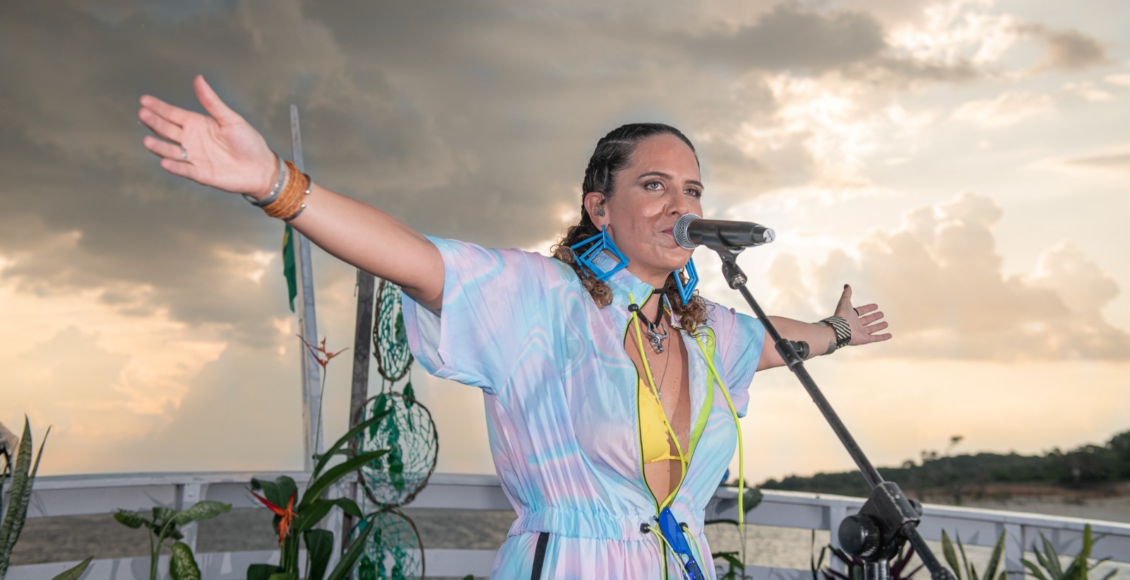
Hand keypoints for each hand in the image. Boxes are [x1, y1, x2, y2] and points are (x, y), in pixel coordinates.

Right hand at [138, 75, 276, 197]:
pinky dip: (175, 167)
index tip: (144, 100)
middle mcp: (191, 140)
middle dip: (155, 122)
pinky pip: (185, 170)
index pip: (172, 114)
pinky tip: (165, 162)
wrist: (261, 167)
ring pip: (171, 151)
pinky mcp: (200, 174)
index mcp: (196, 124)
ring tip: (147, 140)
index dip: (158, 107)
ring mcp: (194, 157)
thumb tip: (198, 79)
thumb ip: (212, 102)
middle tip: (143, 113)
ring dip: (159, 146)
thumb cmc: (248, 141)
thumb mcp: (230, 119)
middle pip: (167, 130)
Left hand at [834, 284, 890, 345]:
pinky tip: (890, 335)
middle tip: (882, 314)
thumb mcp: (844, 301)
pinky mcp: (864, 339)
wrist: (840, 329)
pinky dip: (883, 337)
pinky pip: (875, 338)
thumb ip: (846, 294)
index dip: (868, 308)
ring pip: (872, 329)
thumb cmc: (842, 315)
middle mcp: (856, 324)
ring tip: (886, 323)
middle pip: (867, 320)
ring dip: (879, 326)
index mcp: (851, 315)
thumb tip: (847, 285)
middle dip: (874, 317)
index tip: (876, 306)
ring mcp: (860, 332)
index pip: (861, 311)